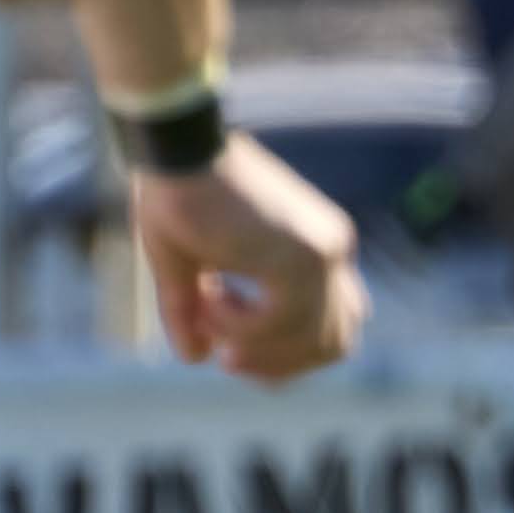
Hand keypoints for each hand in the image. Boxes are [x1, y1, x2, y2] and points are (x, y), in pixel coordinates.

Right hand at [130, 137, 367, 382]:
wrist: (176, 146)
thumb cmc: (176, 193)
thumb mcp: (183, 265)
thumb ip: (193, 312)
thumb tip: (195, 358)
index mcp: (317, 249)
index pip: (333, 326)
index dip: (289, 357)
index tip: (232, 355)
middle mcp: (333, 252)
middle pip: (337, 343)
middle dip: (280, 366)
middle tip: (227, 359)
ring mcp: (325, 253)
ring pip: (315, 340)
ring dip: (255, 346)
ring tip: (206, 312)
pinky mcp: (305, 256)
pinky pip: (280, 321)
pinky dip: (240, 326)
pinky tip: (209, 297)